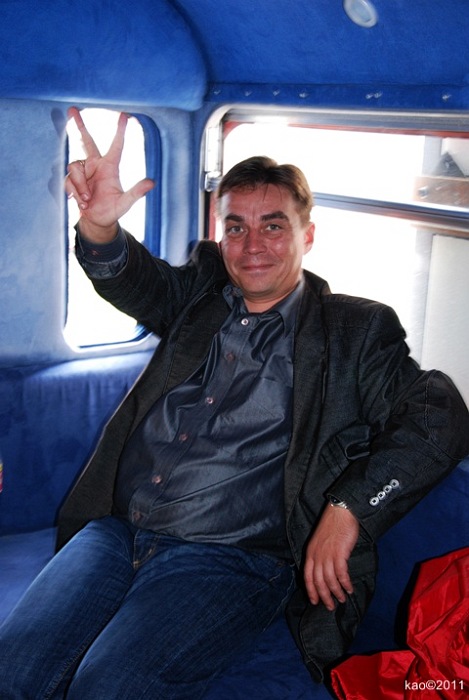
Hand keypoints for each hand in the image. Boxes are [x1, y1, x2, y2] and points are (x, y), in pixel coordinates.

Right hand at [64, 107, 154, 242]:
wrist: (97, 222)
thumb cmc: (112, 211)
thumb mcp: (125, 203)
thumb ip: (136, 192)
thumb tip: (152, 183)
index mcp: (110, 167)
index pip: (116, 146)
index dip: (120, 131)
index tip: (124, 115)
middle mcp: (95, 166)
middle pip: (86, 141)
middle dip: (79, 125)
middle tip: (72, 109)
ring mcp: (82, 172)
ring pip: (74, 167)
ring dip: (80, 186)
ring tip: (87, 200)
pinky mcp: (72, 180)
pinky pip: (69, 181)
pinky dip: (75, 193)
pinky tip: (82, 203)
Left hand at [303, 503, 358, 610]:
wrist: (340, 512)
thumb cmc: (332, 525)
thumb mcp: (320, 541)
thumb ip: (320, 555)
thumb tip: (326, 571)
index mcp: (310, 553)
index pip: (307, 576)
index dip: (311, 591)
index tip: (315, 601)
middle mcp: (316, 556)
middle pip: (318, 582)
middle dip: (324, 596)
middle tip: (330, 606)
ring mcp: (327, 555)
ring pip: (329, 580)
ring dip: (336, 592)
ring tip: (342, 599)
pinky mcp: (339, 554)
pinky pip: (341, 574)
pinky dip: (345, 584)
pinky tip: (349, 589)